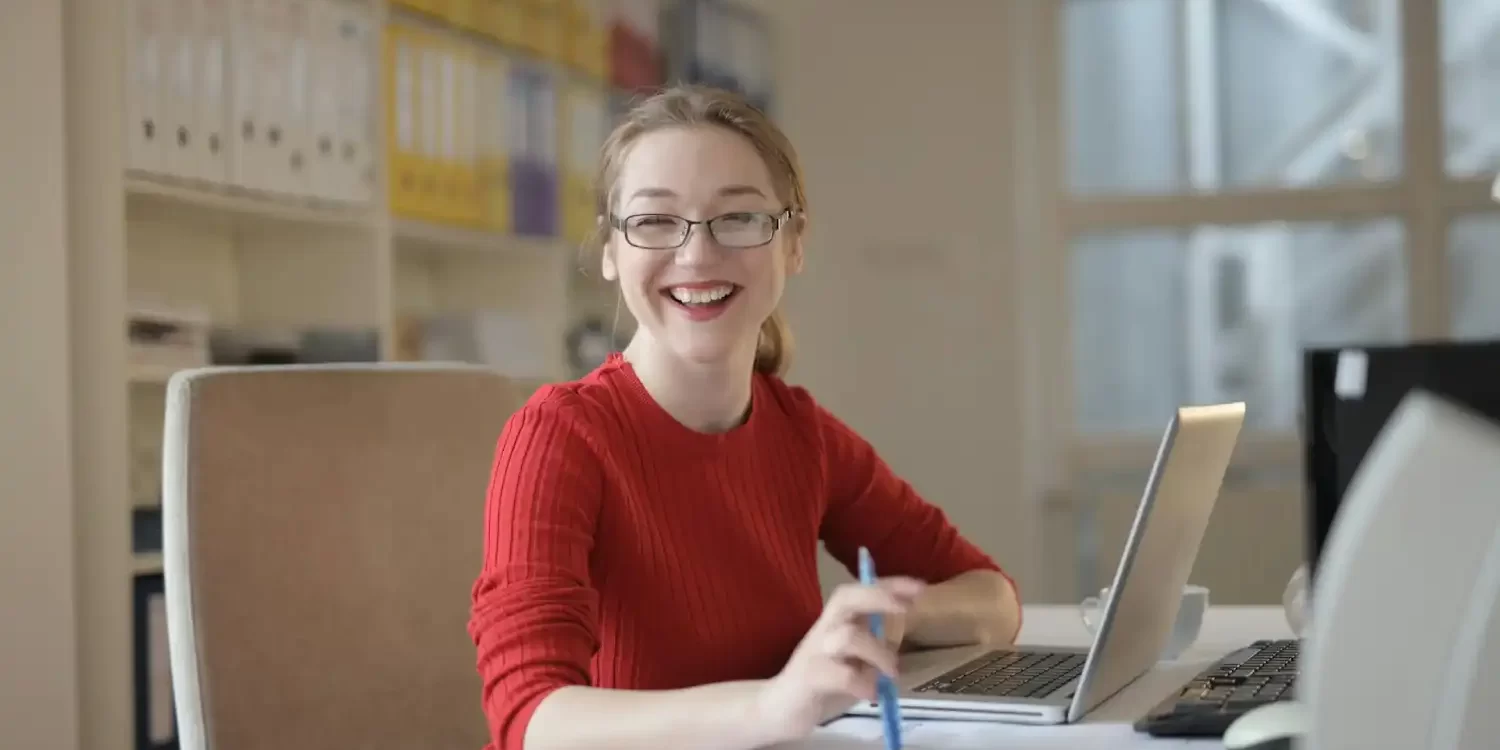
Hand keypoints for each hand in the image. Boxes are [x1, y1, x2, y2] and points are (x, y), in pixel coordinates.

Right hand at [755, 577, 925, 742]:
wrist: (780, 707)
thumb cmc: (823, 680)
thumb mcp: (854, 657)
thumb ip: (875, 642)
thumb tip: (904, 630)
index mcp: (836, 621)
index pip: (860, 591)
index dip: (888, 585)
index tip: (919, 587)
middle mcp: (824, 629)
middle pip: (845, 598)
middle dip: (877, 597)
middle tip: (905, 609)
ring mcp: (815, 652)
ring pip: (847, 636)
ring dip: (877, 652)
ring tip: (892, 673)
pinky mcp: (809, 678)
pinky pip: (840, 674)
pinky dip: (862, 683)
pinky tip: (871, 694)